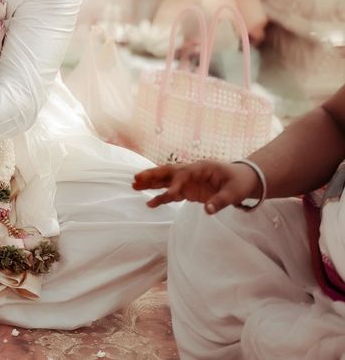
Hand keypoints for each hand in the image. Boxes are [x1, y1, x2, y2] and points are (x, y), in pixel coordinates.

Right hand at [133, 161, 262, 213]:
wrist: (244, 180)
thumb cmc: (240, 183)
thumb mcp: (234, 192)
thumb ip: (221, 201)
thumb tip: (208, 211)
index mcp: (202, 168)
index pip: (184, 174)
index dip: (175, 184)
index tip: (169, 195)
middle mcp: (191, 172)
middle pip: (168, 171)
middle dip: (152, 175)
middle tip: (136, 179)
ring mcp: (189, 180)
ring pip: (166, 179)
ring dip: (151, 182)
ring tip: (134, 186)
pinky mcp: (189, 189)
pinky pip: (171, 191)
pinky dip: (161, 196)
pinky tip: (150, 202)